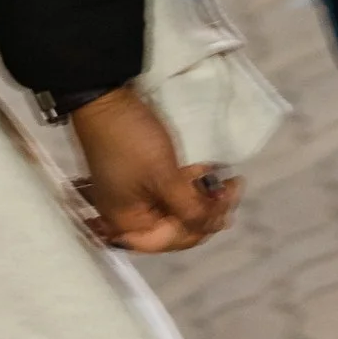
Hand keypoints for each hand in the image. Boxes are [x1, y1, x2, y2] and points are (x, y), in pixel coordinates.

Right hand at [70, 87, 237, 253]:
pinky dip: (190, 185)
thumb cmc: (132, 142)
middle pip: (176, 225)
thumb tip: (212, 227)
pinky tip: (209, 173)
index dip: (201, 229)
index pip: (172, 240)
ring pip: (176, 206)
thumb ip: (190, 209)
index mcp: (128, 223)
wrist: (105, 98)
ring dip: (202, 197)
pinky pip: (170, 190)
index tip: (225, 210)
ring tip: (227, 181)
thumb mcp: (164, 177)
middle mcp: (130, 215)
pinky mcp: (142, 176)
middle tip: (232, 190)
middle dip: (206, 211)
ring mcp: (136, 195)